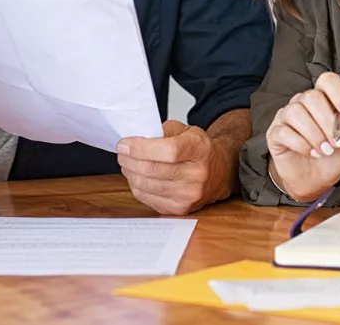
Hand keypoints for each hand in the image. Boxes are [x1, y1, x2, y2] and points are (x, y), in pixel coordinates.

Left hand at [117, 120, 232, 214]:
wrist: (218, 172)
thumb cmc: (198, 150)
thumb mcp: (185, 131)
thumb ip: (162, 132)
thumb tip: (134, 139)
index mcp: (199, 149)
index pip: (167, 151)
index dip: (141, 148)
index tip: (124, 144)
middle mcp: (197, 174)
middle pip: (153, 170)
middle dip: (129, 160)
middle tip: (122, 153)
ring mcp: (189, 195)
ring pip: (146, 185)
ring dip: (130, 173)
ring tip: (127, 163)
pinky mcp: (180, 209)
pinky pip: (147, 198)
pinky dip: (136, 186)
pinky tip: (137, 176)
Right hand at [266, 72, 339, 202]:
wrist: (317, 180)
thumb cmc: (334, 155)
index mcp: (324, 98)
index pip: (327, 80)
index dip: (338, 91)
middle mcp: (303, 103)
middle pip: (312, 96)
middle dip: (328, 122)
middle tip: (338, 142)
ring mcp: (286, 116)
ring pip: (296, 112)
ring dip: (315, 135)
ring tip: (325, 151)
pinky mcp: (275, 133)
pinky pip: (284, 131)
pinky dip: (302, 144)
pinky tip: (311, 153)